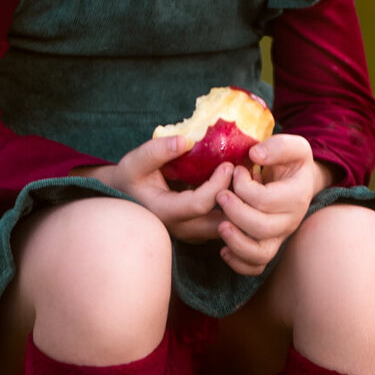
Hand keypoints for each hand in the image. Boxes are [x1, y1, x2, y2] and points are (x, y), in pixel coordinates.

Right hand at [78, 135, 237, 243]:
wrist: (126, 198)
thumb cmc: (130, 179)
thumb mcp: (135, 162)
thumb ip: (156, 151)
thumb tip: (185, 140)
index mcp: (165, 212)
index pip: (199, 204)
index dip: (218, 185)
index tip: (229, 164)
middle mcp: (182, 229)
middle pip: (221, 222)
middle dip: (238, 199)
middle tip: (246, 173)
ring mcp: (193, 234)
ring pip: (228, 227)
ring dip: (241, 205)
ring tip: (248, 179)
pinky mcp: (201, 231)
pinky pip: (226, 225)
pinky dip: (237, 207)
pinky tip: (242, 187)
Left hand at [213, 133, 329, 276]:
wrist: (297, 182)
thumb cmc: (290, 162)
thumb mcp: (293, 146)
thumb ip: (278, 146)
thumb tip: (255, 155)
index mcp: (297, 196)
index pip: (266, 200)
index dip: (244, 187)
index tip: (236, 171)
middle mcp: (291, 221)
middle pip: (262, 228)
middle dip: (236, 212)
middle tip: (220, 195)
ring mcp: (280, 237)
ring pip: (260, 254)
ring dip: (236, 242)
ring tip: (221, 224)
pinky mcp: (269, 247)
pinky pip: (256, 267)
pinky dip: (238, 263)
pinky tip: (223, 248)